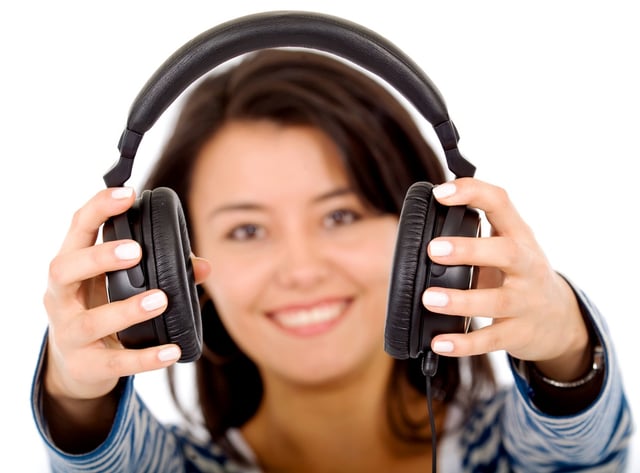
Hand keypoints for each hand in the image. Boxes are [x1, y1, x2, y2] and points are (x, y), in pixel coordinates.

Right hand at [43, 187, 210, 400]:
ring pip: (91, 321)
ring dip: (127, 309)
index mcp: (71, 267)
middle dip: (99, 257)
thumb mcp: (119, 286)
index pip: (77, 229)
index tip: (127, 194)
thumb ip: (161, 271)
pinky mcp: (85, 365)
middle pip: (64, 269)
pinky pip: (115, 363)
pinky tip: (171, 352)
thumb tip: (203, 267)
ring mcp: (68, 333)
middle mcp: (60, 297)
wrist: (76, 367)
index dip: (99, 208)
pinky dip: (145, 358)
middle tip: (137, 250)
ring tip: (161, 299)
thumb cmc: (101, 310)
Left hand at [423, 178, 590, 380]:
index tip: (441, 193)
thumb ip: (476, 234)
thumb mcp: (508, 248)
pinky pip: (491, 340)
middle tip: (433, 249)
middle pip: (506, 253)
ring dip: (460, 300)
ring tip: (429, 298)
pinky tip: (440, 343)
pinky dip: (464, 343)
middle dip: (469, 249)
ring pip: (496, 302)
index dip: (472, 193)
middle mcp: (527, 267)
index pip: (500, 203)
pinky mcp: (519, 333)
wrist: (560, 320)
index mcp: (519, 237)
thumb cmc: (519, 275)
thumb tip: (426, 220)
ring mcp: (526, 302)